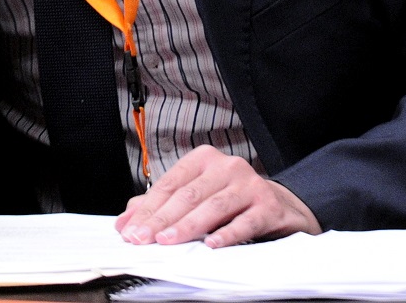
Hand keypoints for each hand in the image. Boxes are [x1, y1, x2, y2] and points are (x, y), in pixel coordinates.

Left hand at [118, 147, 320, 247]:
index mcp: (204, 160)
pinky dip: (227, 234)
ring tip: (168, 241)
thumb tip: (126, 220)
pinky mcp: (267, 205)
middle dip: (162, 219)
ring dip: (188, 226)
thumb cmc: (230, 200)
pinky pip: (245, 221)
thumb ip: (160, 205)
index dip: (148, 209)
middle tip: (143, 239)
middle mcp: (227, 166)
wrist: (279, 206)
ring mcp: (249, 184)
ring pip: (213, 206)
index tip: (130, 231)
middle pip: (188, 195)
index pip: (170, 184)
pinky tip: (211, 245)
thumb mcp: (195, 196)